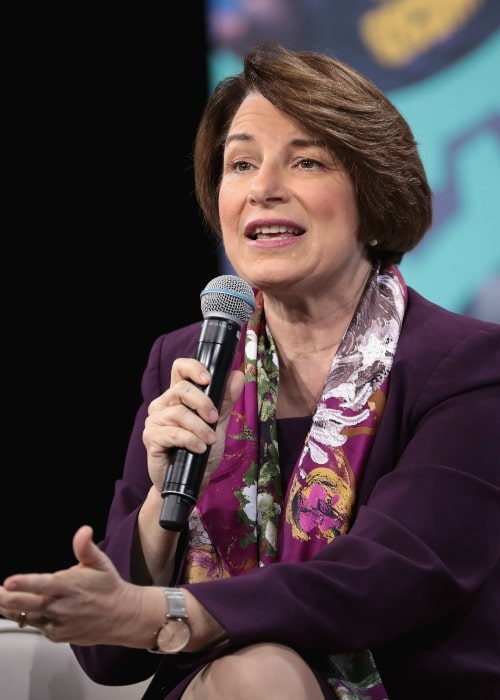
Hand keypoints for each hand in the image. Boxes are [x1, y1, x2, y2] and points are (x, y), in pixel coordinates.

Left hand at [0, 525, 163, 647]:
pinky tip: (20, 611)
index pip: (43, 584)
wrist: (122, 616)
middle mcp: (62, 607)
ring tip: (1, 601)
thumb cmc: (109, 587)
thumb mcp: (101, 562)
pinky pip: (37, 627)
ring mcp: (59, 623)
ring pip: (27, 618)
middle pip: (26, 605)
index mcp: (70, 586)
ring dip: (11, 609)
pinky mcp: (58, 635)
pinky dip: (27, 619)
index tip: (8, 582)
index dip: (24, 583)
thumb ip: (86, 547)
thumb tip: (83, 531)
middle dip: (5, 599)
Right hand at [144, 358, 243, 493]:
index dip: (193, 368)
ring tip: (210, 440)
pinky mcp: (151, 438)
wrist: (191, 482)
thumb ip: (225, 401)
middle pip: (181, 389)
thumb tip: (238, 376)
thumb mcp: (218, 424)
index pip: (179, 369)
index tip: (208, 379)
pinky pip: (172, 433)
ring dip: (200, 427)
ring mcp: (155, 421)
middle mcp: (163, 405)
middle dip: (203, 402)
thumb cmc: (201, 451)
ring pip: (178, 412)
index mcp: (178, 396)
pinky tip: (199, 448)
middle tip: (214, 418)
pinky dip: (190, 440)